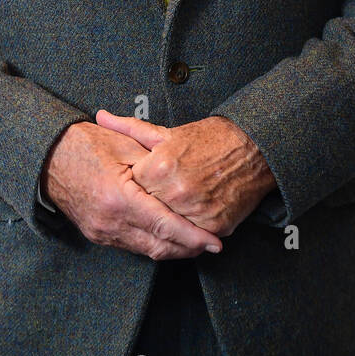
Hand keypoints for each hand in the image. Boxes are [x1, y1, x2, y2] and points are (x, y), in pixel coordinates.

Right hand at [41, 120, 222, 260]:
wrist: (46, 157)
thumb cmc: (84, 144)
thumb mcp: (124, 145)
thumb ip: (156, 164)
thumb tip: (187, 181)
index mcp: (119, 198)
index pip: (165, 225)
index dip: (194, 236)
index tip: (216, 242)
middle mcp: (111, 222)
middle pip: (160, 246)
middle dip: (190, 248)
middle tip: (213, 243)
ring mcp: (102, 233)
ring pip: (148, 251)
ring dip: (174, 249)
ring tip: (197, 240)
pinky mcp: (98, 235)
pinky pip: (133, 246)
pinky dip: (155, 243)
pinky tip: (169, 236)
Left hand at [96, 111, 276, 236]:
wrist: (253, 147)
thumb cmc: (208, 138)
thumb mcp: (166, 133)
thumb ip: (129, 128)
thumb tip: (101, 116)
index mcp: (159, 168)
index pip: (131, 191)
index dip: (129, 192)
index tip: (128, 192)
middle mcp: (176, 192)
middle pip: (147, 213)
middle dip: (144, 212)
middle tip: (142, 210)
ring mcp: (196, 211)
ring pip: (168, 231)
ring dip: (163, 228)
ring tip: (161, 222)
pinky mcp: (215, 225)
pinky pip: (192, 239)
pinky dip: (186, 236)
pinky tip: (180, 230)